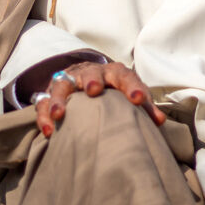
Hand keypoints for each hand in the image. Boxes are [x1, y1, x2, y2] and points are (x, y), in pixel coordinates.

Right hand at [32, 61, 165, 137]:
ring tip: (59, 114)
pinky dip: (44, 115)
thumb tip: (160, 122)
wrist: (85, 79)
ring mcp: (69, 82)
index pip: (124, 76)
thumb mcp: (128, 95)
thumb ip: (144, 107)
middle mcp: (90, 74)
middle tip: (94, 90)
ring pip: (62, 84)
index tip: (138, 100)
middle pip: (91, 72)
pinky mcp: (51, 94)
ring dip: (60, 98)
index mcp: (113, 73)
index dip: (132, 86)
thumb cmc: (112, 92)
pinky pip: (44, 102)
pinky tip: (48, 131)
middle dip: (92, 80)